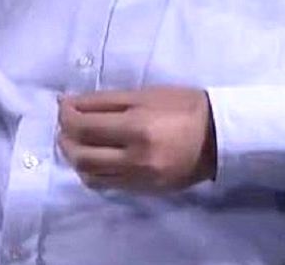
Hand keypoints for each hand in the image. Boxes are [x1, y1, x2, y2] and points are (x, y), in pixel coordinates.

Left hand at [58, 86, 217, 192]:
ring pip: (89, 174)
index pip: (83, 126)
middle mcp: (136, 157)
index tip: (64, 105)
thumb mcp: (143, 94)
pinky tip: (94, 158)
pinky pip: (106, 185)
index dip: (65, 115)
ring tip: (77, 142)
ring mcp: (141, 177)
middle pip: (81, 154)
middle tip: (66, 125)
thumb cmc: (183, 107)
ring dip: (74, 157)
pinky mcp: (146, 190)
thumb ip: (102, 101)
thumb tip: (68, 104)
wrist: (221, 136)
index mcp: (137, 127)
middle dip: (65, 137)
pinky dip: (91, 172)